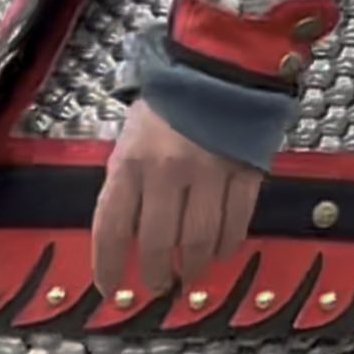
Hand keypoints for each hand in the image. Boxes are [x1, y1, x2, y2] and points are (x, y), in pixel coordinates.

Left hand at [93, 98, 264, 300]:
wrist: (218, 64)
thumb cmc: (169, 105)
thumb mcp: (130, 140)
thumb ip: (127, 185)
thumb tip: (127, 237)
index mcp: (130, 163)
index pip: (112, 230)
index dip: (108, 268)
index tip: (111, 289)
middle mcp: (166, 172)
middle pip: (159, 245)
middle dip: (156, 275)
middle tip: (157, 284)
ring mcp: (209, 173)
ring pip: (200, 241)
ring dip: (194, 268)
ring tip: (191, 275)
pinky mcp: (245, 172)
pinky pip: (236, 222)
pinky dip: (228, 245)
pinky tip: (222, 252)